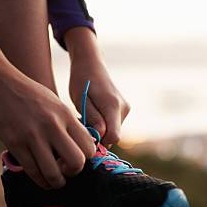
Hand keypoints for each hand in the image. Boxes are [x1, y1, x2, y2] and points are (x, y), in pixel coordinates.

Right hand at [0, 32, 94, 188]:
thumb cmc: (26, 92)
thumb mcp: (54, 102)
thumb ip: (67, 123)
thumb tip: (80, 144)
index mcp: (65, 114)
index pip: (89, 145)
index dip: (86, 158)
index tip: (77, 159)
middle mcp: (53, 125)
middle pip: (77, 162)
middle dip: (74, 172)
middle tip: (67, 171)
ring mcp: (33, 135)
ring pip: (54, 172)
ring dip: (57, 182)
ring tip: (55, 181)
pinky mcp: (15, 143)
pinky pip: (33, 171)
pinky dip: (40, 180)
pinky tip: (42, 180)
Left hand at [65, 27, 129, 145]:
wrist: (91, 64)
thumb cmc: (82, 80)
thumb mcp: (81, 99)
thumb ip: (92, 117)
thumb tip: (101, 136)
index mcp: (113, 106)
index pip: (114, 137)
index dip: (99, 142)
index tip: (84, 135)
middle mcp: (124, 109)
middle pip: (113, 137)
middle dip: (97, 136)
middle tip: (81, 124)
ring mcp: (125, 110)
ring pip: (112, 132)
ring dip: (99, 131)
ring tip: (85, 117)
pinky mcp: (124, 110)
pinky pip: (113, 126)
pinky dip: (102, 126)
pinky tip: (92, 115)